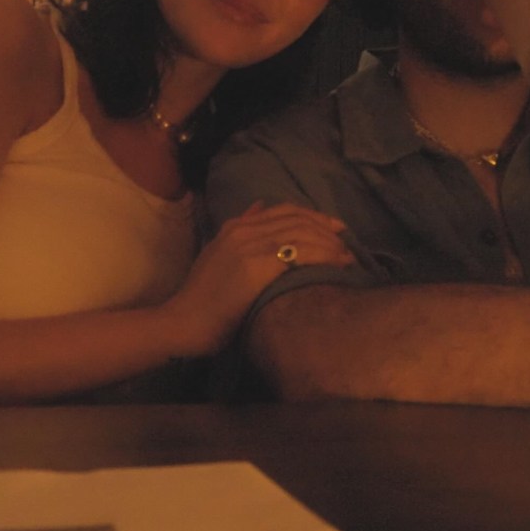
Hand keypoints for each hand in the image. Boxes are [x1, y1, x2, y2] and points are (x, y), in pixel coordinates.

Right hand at [172, 202, 353, 350]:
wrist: (182, 323)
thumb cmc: (203, 301)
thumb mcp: (218, 256)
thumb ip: (240, 233)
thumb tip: (259, 207)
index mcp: (235, 226)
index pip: (284, 210)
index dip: (313, 216)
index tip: (334, 229)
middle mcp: (243, 229)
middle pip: (297, 218)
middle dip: (326, 228)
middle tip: (346, 242)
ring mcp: (249, 245)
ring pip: (302, 233)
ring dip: (330, 243)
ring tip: (347, 257)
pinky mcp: (256, 265)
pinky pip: (300, 252)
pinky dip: (324, 255)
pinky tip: (337, 264)